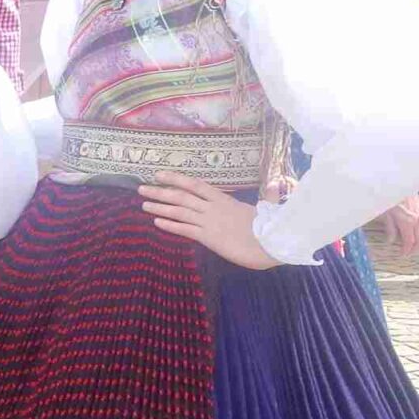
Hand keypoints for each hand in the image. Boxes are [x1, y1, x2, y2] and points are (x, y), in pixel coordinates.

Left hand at [142, 171, 277, 269]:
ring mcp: (209, 222)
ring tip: (143, 205)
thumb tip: (277, 185)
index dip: (176, 178)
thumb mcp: (266, 208)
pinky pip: (185, 230)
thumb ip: (267, 196)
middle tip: (141, 189)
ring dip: (160, 208)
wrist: (272, 244)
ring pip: (179, 211)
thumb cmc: (270, 227)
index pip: (196, 185)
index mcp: (224, 199)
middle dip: (160, 192)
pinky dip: (170, 225)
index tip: (159, 174)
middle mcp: (213, 208)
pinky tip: (156, 223)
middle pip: (181, 196)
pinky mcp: (208, 238)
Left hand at [379, 193, 418, 258]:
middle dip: (415, 249)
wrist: (397, 183)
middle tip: (408, 254)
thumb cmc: (388, 197)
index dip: (406, 250)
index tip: (401, 254)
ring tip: (416, 248)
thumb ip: (390, 228)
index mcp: (407, 222)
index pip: (409, 241)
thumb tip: (391, 241)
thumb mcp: (384, 214)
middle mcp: (418, 220)